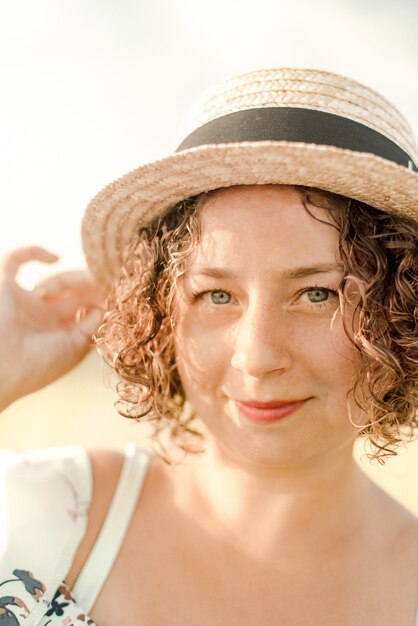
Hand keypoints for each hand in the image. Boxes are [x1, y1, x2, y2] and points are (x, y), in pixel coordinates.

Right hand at [0, 246, 105, 410]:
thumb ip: (90, 326)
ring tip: (90, 279)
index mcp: (57, 333)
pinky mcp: (5, 287)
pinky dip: (34, 252)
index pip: (82, 310)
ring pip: (54, 279)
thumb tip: (102, 307)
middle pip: (73, 294)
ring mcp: (25, 301)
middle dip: (91, 287)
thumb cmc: (37, 365)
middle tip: (108, 279)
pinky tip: (54, 257)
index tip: (115, 292)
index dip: (99, 299)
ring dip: (72, 278)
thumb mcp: (74, 348)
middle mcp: (42, 316)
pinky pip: (15, 260)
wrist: (2, 368)